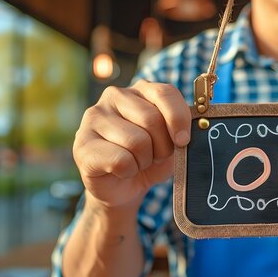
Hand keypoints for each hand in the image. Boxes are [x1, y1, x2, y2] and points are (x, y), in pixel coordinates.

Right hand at [73, 80, 190, 207]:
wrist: (124, 187)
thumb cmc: (151, 157)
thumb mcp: (173, 140)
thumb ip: (183, 127)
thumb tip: (195, 128)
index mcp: (140, 90)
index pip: (165, 92)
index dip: (179, 119)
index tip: (183, 140)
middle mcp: (114, 96)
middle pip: (152, 119)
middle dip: (163, 147)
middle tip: (156, 156)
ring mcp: (94, 118)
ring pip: (137, 142)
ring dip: (145, 161)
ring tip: (138, 162)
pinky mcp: (82, 144)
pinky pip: (120, 160)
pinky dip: (128, 171)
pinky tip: (121, 170)